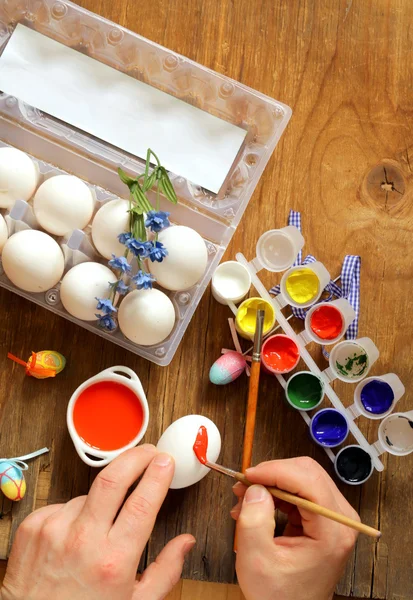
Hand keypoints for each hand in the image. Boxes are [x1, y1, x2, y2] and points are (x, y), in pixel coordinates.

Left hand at [1, 445, 194, 599]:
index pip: (142, 503)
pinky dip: (73, 515)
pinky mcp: (33, 527)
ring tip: (98, 530)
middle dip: (136, 457)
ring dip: (100, 502)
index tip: (166, 461)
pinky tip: (72, 538)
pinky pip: (62, 506)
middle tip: (148, 452)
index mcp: (113, 561)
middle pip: (112, 478)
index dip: (158, 475)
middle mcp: (82, 541)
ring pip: (87, 496)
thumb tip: (186, 542)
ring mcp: (54, 531)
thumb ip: (165, 572)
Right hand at [231, 457, 359, 599]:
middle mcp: (342, 520)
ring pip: (302, 477)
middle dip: (272, 474)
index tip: (248, 476)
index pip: (308, 481)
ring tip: (245, 500)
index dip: (276, 471)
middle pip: (307, 473)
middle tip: (243, 486)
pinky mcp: (325, 517)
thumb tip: (255, 487)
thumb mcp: (257, 561)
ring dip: (271, 482)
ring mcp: (336, 517)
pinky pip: (300, 489)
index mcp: (332, 532)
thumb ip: (254, 520)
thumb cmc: (279, 596)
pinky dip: (276, 491)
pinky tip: (258, 505)